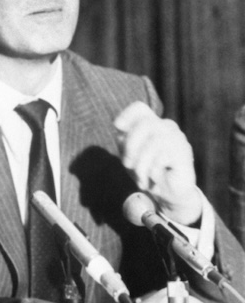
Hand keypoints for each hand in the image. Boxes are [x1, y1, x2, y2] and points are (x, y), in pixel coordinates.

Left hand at [114, 101, 201, 223]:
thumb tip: (120, 127)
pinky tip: (153, 179)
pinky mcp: (184, 153)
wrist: (167, 193)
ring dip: (140, 164)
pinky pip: (162, 157)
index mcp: (151, 124)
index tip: (117, 127)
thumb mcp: (129, 156)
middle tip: (127, 164)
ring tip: (140, 177)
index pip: (139, 108)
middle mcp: (166, 127)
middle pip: (144, 124)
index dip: (126, 115)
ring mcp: (177, 138)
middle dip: (130, 146)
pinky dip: (152, 171)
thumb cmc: (146, 171)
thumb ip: (124, 141)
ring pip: (153, 142)